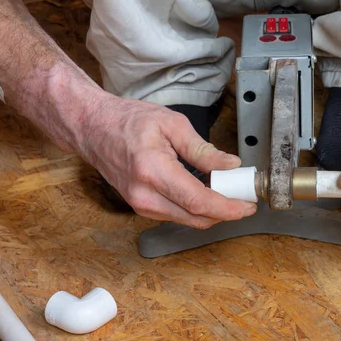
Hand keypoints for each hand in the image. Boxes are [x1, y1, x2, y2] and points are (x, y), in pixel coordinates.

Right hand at [78, 95, 256, 228]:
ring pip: (188, 220)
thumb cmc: (127, 121)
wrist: (92, 128)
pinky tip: (205, 189)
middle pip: (196, 218)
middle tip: (245, 196)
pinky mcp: (141, 208)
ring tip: (226, 188)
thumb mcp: (172, 124)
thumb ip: (203, 150)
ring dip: (211, 210)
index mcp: (153, 171)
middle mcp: (145, 196)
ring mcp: (141, 206)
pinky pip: (177, 214)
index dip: (229, 208)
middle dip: (226, 212)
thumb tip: (230, 166)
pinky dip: (196, 207)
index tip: (248, 205)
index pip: (199, 202)